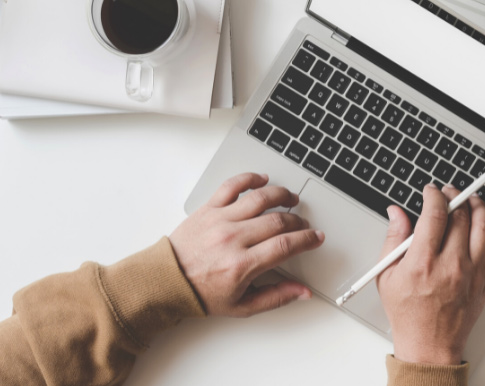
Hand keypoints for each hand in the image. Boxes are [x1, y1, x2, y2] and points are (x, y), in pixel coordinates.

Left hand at [169, 173, 323, 316]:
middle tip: (303, 225)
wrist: (167, 280)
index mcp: (242, 265)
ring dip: (281, 195)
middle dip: (297, 221)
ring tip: (290, 199)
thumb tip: (302, 292)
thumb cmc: (202, 293)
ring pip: (260, 198)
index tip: (316, 237)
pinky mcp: (208, 208)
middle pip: (277, 220)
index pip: (285, 245)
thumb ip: (276, 297)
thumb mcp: (242, 306)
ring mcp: (220, 220)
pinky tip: (262, 180)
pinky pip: (232, 185)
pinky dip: (250, 178)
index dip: (307, 239)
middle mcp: (232, 239)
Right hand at [376, 183, 484, 364]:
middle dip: (454, 195)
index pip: (435, 214)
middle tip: (448, 192)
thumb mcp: (387, 275)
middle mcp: (451, 264)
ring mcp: (473, 272)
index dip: (434, 195)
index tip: (430, 191)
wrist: (429, 345)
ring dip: (478, 206)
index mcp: (423, 262)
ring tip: (470, 199)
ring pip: (484, 226)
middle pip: (461, 215)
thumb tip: (396, 213)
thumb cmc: (408, 313)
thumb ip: (393, 239)